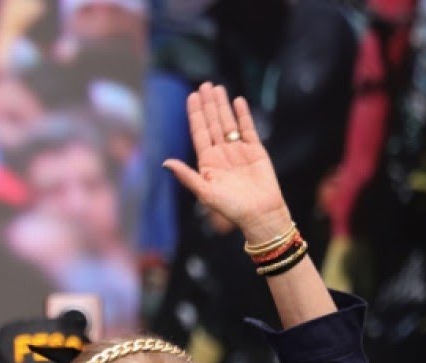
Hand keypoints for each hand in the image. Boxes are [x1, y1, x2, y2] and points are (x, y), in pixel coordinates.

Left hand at [163, 82, 292, 242]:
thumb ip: (186, 175)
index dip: (195, 114)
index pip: (199, 132)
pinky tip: (237, 100)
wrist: (260, 214)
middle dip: (208, 104)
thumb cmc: (231, 208)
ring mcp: (238, 151)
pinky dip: (242, 114)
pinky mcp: (256, 151)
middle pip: (212, 123)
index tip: (191, 96)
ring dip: (222, 105)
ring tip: (217, 88)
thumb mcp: (204, 192)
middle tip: (204, 85)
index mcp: (207, 162)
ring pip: (228, 123)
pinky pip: (247, 128)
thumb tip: (165, 162)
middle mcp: (221, 154)